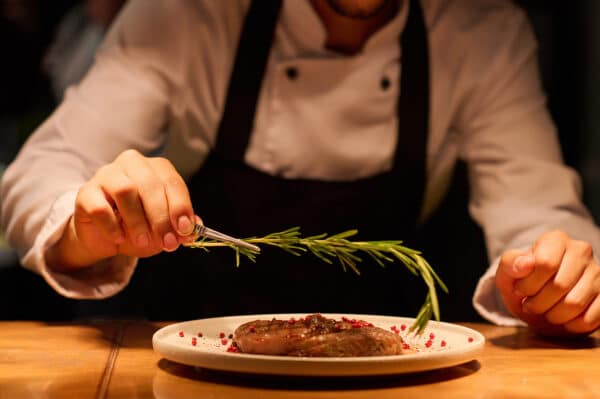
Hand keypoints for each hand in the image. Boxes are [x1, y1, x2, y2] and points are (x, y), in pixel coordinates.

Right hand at [46, 149, 197, 270]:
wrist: (105, 236)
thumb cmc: (139, 226)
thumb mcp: (165, 228)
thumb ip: (180, 226)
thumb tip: (194, 229)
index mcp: (156, 168)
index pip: (172, 182)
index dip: (180, 207)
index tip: (184, 230)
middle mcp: (132, 164)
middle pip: (150, 185)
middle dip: (161, 218)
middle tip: (166, 242)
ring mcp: (107, 175)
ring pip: (125, 190)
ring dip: (138, 221)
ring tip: (143, 241)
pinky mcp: (86, 192)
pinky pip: (100, 207)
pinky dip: (112, 226)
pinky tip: (119, 237)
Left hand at [496, 230, 599, 335]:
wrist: (538, 297)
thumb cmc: (522, 281)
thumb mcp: (507, 272)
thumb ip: (510, 264)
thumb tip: (525, 264)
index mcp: (555, 239)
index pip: (545, 263)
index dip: (529, 284)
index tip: (520, 291)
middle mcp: (581, 250)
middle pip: (560, 285)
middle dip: (538, 303)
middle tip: (530, 306)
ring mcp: (597, 272)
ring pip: (575, 303)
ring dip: (554, 316)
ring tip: (544, 312)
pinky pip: (591, 317)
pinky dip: (572, 325)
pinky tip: (562, 319)